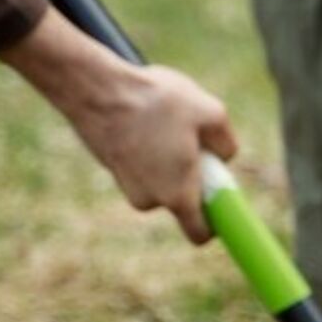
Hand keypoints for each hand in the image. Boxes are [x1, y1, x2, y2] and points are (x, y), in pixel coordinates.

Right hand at [0, 9, 238, 243]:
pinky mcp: (112, 167)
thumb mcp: (211, 113)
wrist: (94, 87)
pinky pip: (143, 165)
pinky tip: (146, 121)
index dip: (215, 222)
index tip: (219, 198)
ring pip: (163, 178)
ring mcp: (126, 186)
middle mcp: (149, 200)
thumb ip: (227, 143)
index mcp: (177, 196)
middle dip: (193, 175)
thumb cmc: (156, 102)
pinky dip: (150, 150)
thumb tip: (222, 157)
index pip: (200, 234)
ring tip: (165, 124)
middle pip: (183, 198)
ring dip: (171, 158)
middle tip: (192, 140)